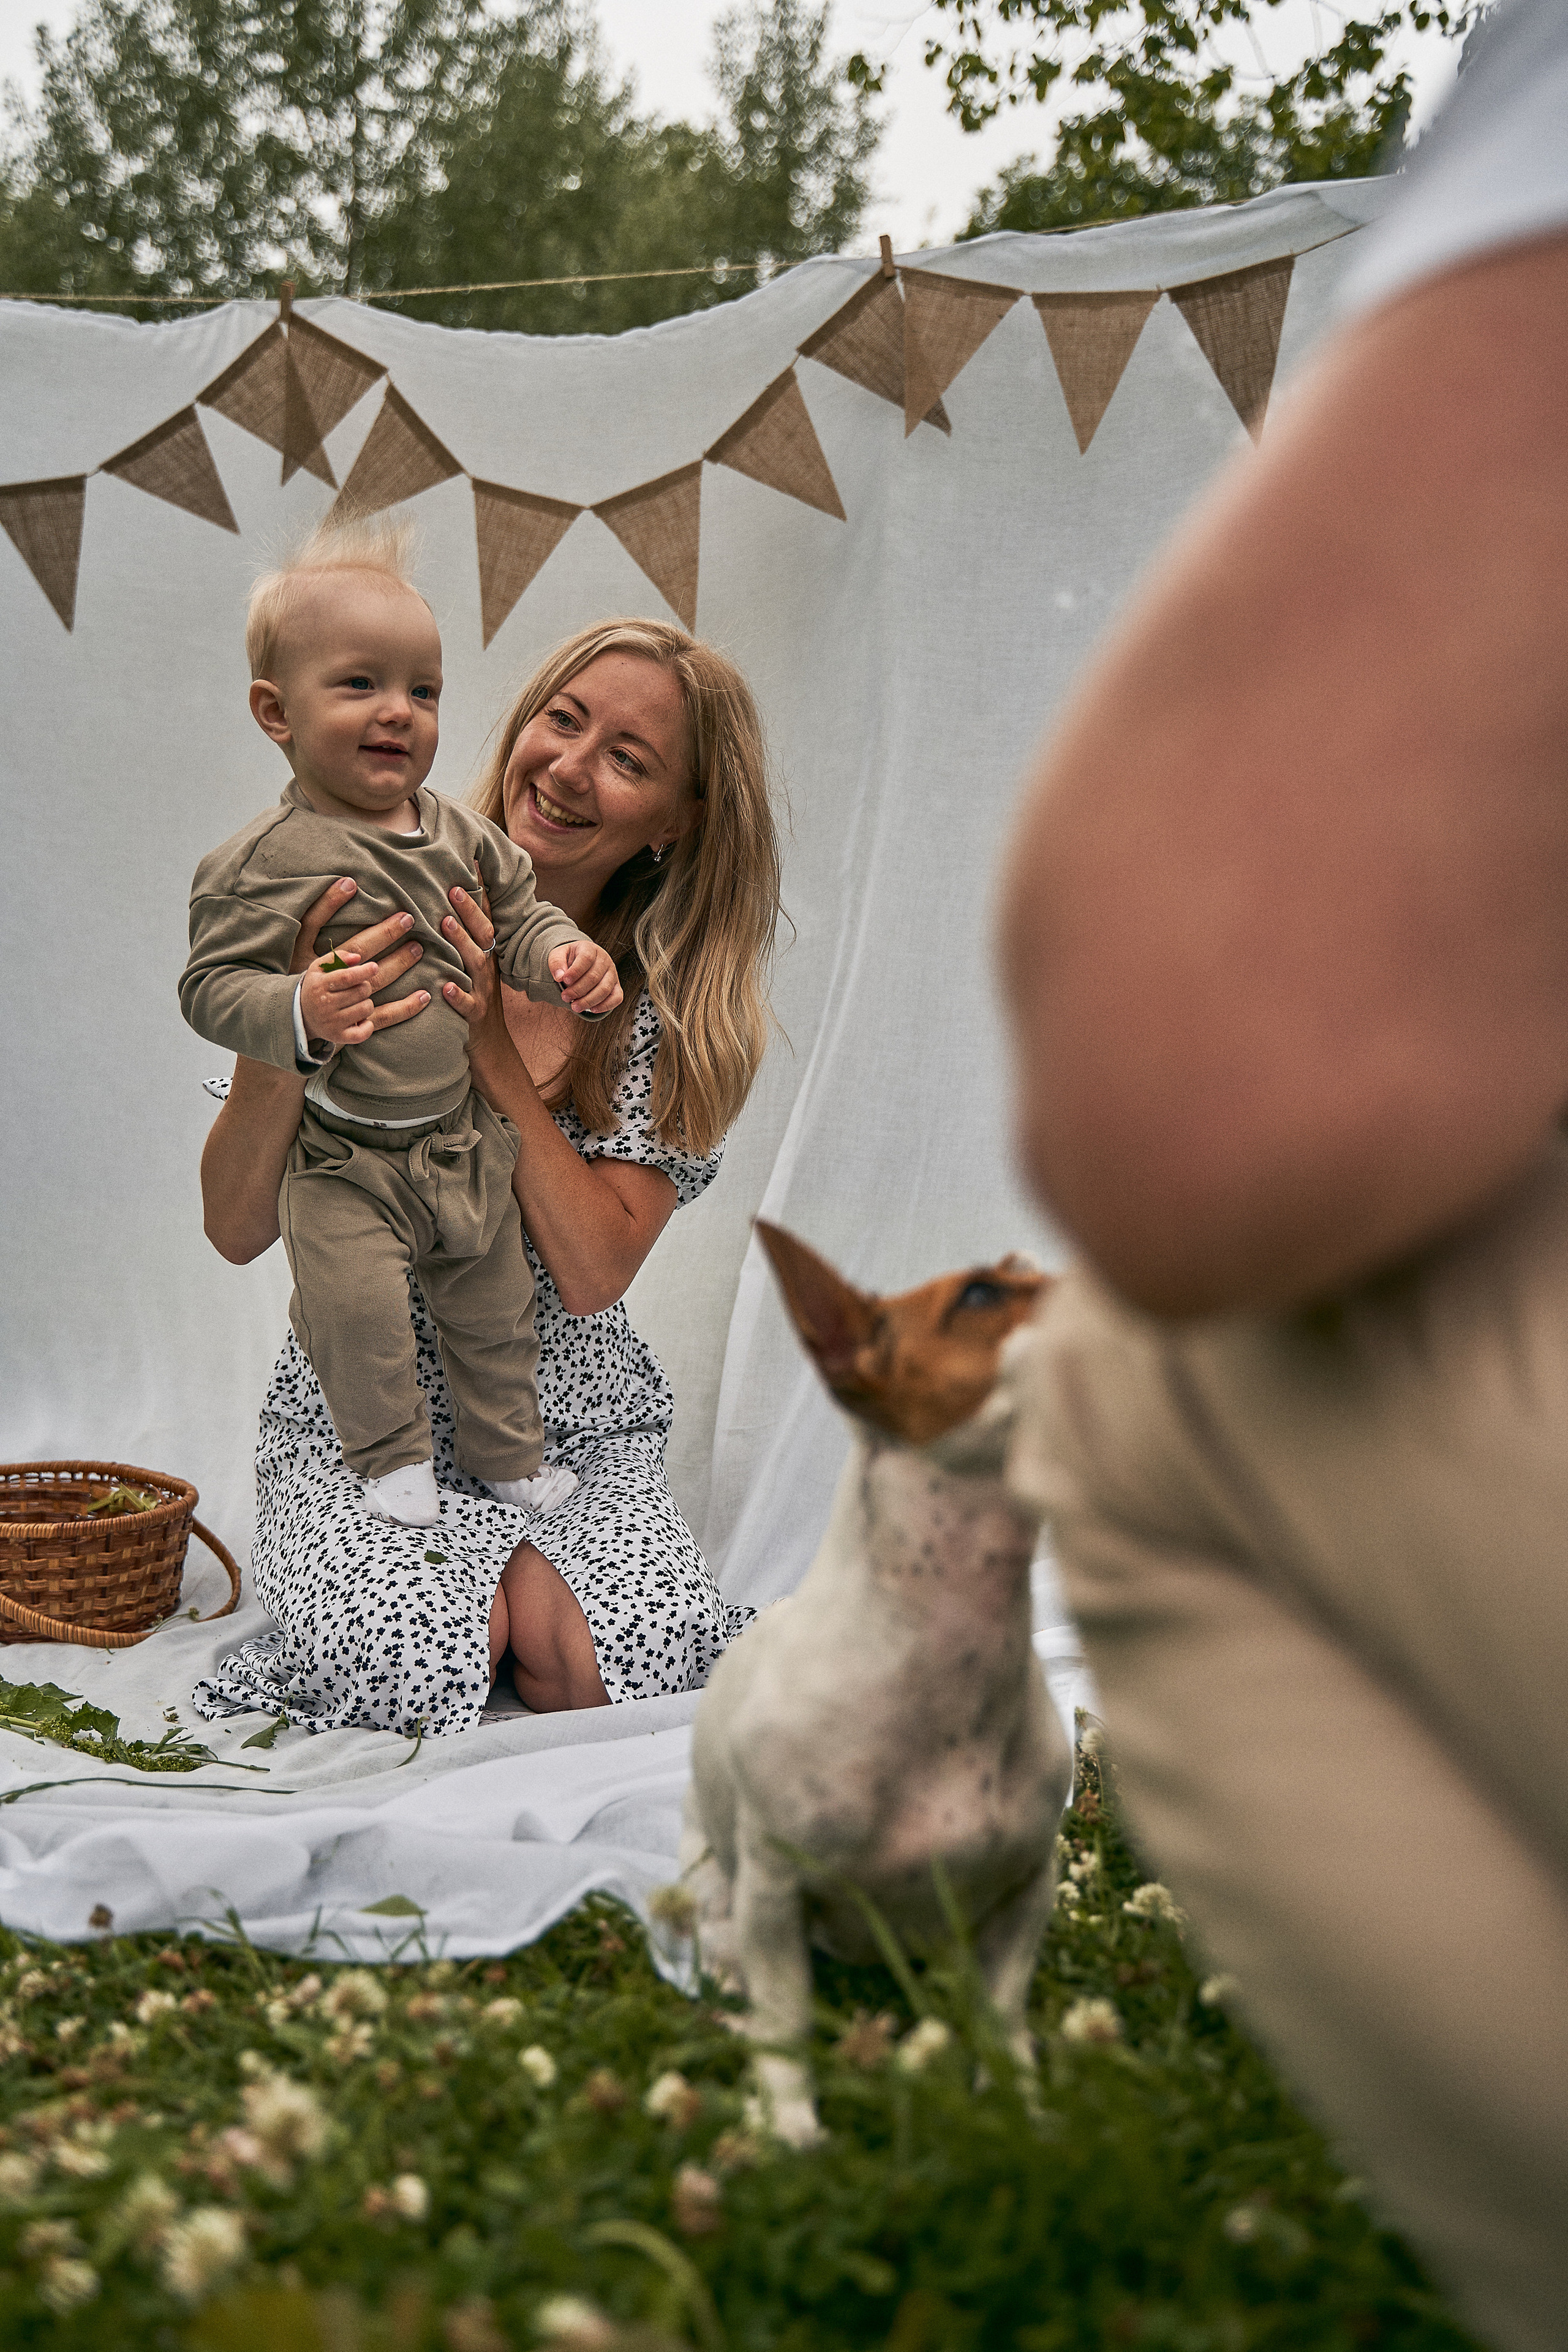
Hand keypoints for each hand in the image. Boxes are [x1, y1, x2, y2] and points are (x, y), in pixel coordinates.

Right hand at [288, 878, 430, 1054]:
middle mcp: (327, 997)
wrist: (288, 1016)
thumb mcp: (301, 942)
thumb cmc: (299, 971)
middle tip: (419, 946)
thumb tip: (348, 884)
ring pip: (372, 1000)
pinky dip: (402, 1010)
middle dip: (399, 960)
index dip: (382, 934)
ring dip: (383, 989)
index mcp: (318, 971)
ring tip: (393, 970)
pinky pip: (379, 1022)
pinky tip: (423, 996)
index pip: (358, 949)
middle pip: (372, 978)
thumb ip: (319, 914)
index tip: (405, 919)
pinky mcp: (345, 1035)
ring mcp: (336, 1019)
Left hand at [441, 878, 528, 1108]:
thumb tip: (446, 907)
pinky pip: (465, 1005)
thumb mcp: (473, 969)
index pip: (486, 917)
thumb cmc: (474, 1003)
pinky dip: (455, 995)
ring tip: (444, 923)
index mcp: (487, 956)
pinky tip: (443, 986)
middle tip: (454, 887)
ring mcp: (483, 992)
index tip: (474, 863)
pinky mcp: (474, 1017)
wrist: (490, 1049)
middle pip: (482, 935)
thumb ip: (465, 941)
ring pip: (473, 963)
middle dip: (469, 910)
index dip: (482, 892)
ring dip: (460, 942)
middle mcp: (487, 969)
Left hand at [548, 937, 623, 1017]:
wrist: (580, 962)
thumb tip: (559, 976)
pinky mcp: (616, 987)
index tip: (564, 980)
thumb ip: (556, 963)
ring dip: (589, 1000)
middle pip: (594, 977)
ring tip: (574, 1007)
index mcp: (590, 949)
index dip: (576, 971)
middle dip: (578, 990)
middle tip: (564, 997)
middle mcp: (605, 960)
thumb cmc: (569, 959)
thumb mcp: (558, 955)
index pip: (586, 958)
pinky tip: (592, 1010)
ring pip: (605, 989)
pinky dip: (605, 1006)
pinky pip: (616, 998)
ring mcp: (612, 974)